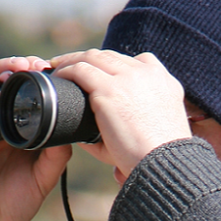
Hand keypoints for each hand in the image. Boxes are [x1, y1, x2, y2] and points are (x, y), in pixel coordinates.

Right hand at [0, 57, 71, 220]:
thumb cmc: (13, 206)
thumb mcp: (44, 179)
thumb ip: (57, 156)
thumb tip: (71, 129)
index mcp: (21, 132)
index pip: (29, 97)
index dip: (39, 80)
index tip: (53, 71)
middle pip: (7, 85)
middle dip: (21, 69)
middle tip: (35, 65)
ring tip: (14, 68)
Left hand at [52, 49, 191, 177]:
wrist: (162, 164)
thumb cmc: (154, 158)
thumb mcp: (148, 132)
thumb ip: (126, 124)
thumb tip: (90, 134)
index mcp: (164, 81)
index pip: (136, 62)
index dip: (113, 66)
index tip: (99, 74)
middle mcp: (147, 73)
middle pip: (111, 56)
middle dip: (89, 59)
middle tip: (69, 66)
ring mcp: (128, 78)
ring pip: (93, 57)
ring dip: (72, 61)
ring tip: (58, 68)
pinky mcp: (109, 89)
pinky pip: (81, 70)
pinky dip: (66, 71)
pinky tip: (57, 77)